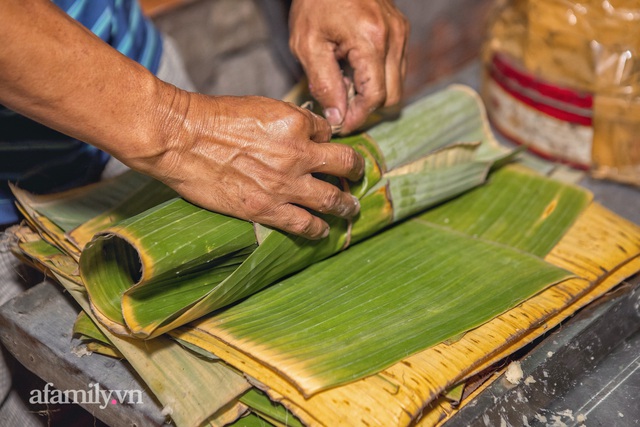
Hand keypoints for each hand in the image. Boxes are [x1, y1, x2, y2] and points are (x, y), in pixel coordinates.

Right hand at [141, 92, 363, 238]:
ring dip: (346, 205)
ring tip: (351, 210)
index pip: (328, 132)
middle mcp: (299, 154)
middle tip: (358, 176)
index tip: (325, 148)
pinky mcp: (268, 209)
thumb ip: (286, 120)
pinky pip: (305, 224)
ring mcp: (286, 184)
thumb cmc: (213, 117)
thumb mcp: (259, 106)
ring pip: (333, 199)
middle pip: (345, 164)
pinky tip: (323, 231)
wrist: (182, 139)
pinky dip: (319, 229)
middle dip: (355, 171)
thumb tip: (304, 130)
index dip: (327, 139)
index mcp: (297, 123)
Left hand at [289, 0, 408, 133]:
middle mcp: (394, 37)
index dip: (357, 117)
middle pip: (393, 96)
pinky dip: (378, 77)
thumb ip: (324, 84)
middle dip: (367, 108)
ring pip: (397, 84)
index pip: (374, 98)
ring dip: (373, 93)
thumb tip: (337, 117)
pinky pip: (396, 67)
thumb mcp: (307, 44)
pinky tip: (354, 69)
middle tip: (340, 106)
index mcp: (371, 41)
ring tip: (344, 84)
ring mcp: (401, 32)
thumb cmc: (314, 2)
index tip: (339, 125)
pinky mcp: (401, 30)